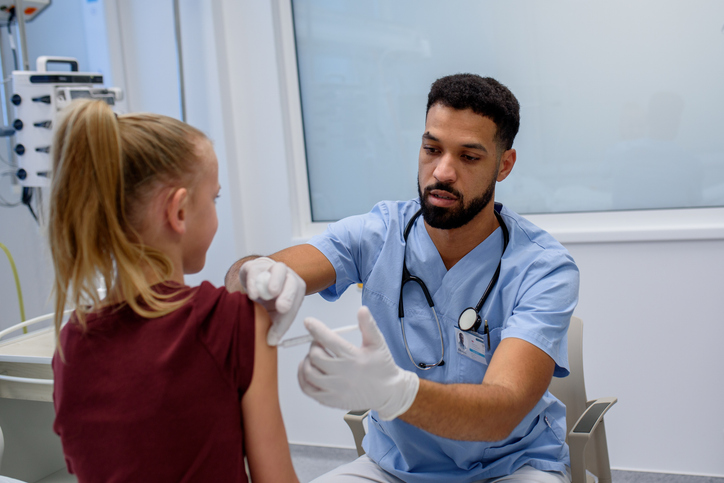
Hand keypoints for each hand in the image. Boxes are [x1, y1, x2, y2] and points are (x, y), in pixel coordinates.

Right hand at [239, 257, 305, 345]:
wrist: (253, 280)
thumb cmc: (266, 300)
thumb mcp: (272, 314)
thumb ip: (275, 325)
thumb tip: (271, 341)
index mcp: (295, 290)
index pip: (296, 304)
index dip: (286, 320)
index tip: (275, 335)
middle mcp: (288, 276)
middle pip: (293, 283)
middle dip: (288, 296)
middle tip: (282, 308)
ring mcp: (272, 268)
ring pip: (279, 270)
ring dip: (276, 282)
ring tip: (270, 294)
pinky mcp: (255, 266)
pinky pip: (256, 271)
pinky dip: (254, 283)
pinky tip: (252, 294)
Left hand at [298, 306, 418, 420]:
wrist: (389, 393)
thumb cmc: (382, 367)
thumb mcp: (378, 343)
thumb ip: (368, 325)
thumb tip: (362, 309)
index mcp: (353, 357)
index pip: (328, 340)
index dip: (315, 328)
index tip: (308, 322)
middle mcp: (342, 374)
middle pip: (315, 356)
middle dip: (314, 346)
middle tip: (319, 344)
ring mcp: (335, 390)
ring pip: (309, 373)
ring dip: (307, 361)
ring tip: (314, 357)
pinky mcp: (331, 401)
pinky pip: (308, 390)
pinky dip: (302, 378)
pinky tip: (307, 370)